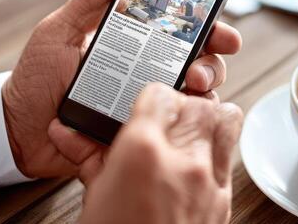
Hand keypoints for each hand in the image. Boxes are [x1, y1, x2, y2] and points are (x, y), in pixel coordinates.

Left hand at [2, 0, 241, 178]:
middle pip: (197, 62)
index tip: (219, 28)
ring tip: (192, 87)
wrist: (18, 129)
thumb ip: (88, 0)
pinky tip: (179, 112)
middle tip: (201, 67)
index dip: (206, 28)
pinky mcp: (140, 128)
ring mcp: (145, 100)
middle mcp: (146, 71)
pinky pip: (175, 125)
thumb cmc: (35, 78)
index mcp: (133, 44)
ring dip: (204, 88)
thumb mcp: (58, 31)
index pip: (179, 32)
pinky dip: (187, 118)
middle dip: (211, 61)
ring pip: (194, 94)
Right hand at [79, 83, 242, 223]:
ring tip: (191, 130)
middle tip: (169, 116)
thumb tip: (67, 132)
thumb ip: (88, 156)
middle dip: (184, 104)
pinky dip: (216, 150)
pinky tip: (196, 164)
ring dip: (209, 119)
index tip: (148, 104)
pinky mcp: (223, 202)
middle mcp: (183, 160)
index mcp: (141, 152)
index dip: (152, 96)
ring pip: (226, 119)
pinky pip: (229, 157)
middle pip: (199, 102)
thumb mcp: (93, 196)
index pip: (160, 95)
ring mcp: (209, 182)